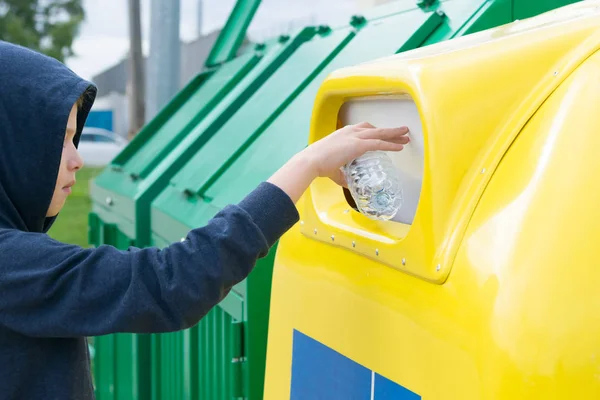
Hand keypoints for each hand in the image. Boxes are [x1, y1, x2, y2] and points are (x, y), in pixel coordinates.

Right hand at [268, 122, 409, 203]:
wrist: (311, 161)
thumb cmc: (318, 164)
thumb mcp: (333, 169)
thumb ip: (342, 175)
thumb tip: (347, 184)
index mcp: (343, 133)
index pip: (363, 128)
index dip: (375, 131)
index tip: (384, 134)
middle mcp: (350, 132)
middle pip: (375, 128)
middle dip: (389, 130)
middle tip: (402, 132)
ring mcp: (354, 137)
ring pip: (380, 134)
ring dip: (394, 134)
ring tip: (406, 135)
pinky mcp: (358, 145)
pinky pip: (379, 143)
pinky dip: (390, 145)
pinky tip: (399, 147)